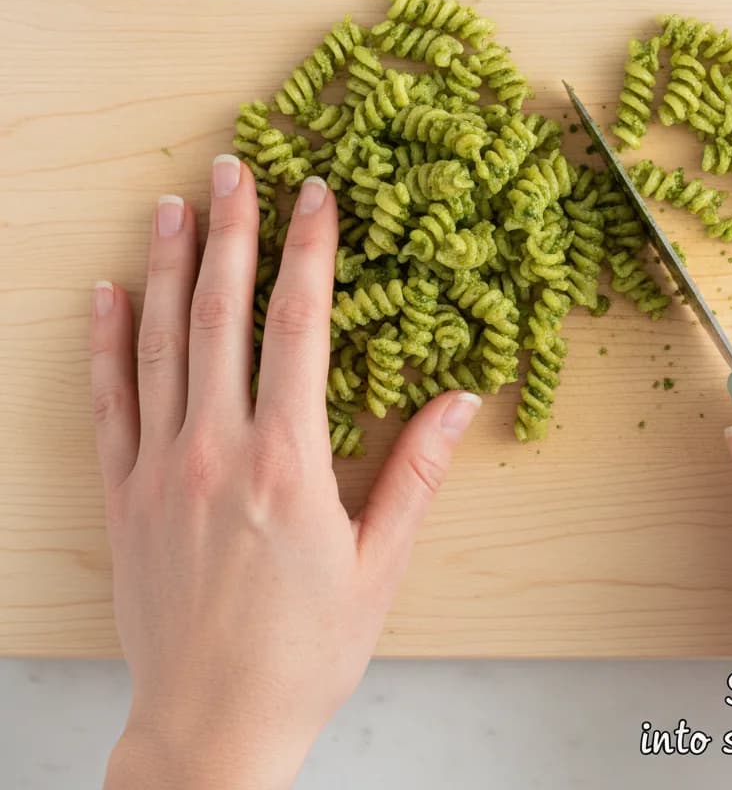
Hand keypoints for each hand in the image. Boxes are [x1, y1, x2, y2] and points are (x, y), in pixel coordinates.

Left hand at [90, 155, 480, 789]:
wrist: (212, 726)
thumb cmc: (306, 650)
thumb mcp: (381, 565)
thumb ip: (417, 473)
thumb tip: (461, 399)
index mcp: (288, 463)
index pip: (299, 328)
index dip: (310, 251)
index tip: (316, 196)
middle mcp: (217, 451)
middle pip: (222, 315)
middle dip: (231, 232)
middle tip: (234, 169)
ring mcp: (161, 469)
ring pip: (160, 344)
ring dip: (164, 267)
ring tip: (171, 204)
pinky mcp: (123, 495)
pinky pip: (110, 402)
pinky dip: (107, 342)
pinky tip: (106, 294)